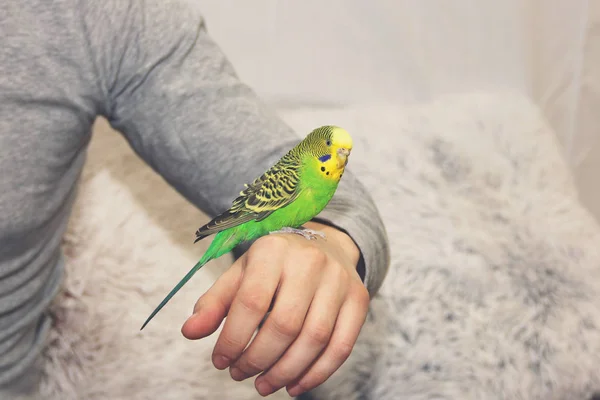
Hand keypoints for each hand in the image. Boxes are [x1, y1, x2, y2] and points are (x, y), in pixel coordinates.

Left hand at [181, 221, 369, 396]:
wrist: (325, 244)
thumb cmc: (275, 264)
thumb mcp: (241, 273)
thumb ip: (215, 302)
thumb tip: (189, 332)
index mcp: (274, 250)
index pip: (252, 301)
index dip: (233, 339)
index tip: (220, 361)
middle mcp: (310, 261)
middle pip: (285, 325)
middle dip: (258, 359)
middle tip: (240, 374)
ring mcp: (339, 280)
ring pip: (314, 339)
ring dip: (285, 372)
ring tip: (263, 385)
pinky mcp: (358, 299)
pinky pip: (341, 346)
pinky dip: (317, 374)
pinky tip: (294, 385)